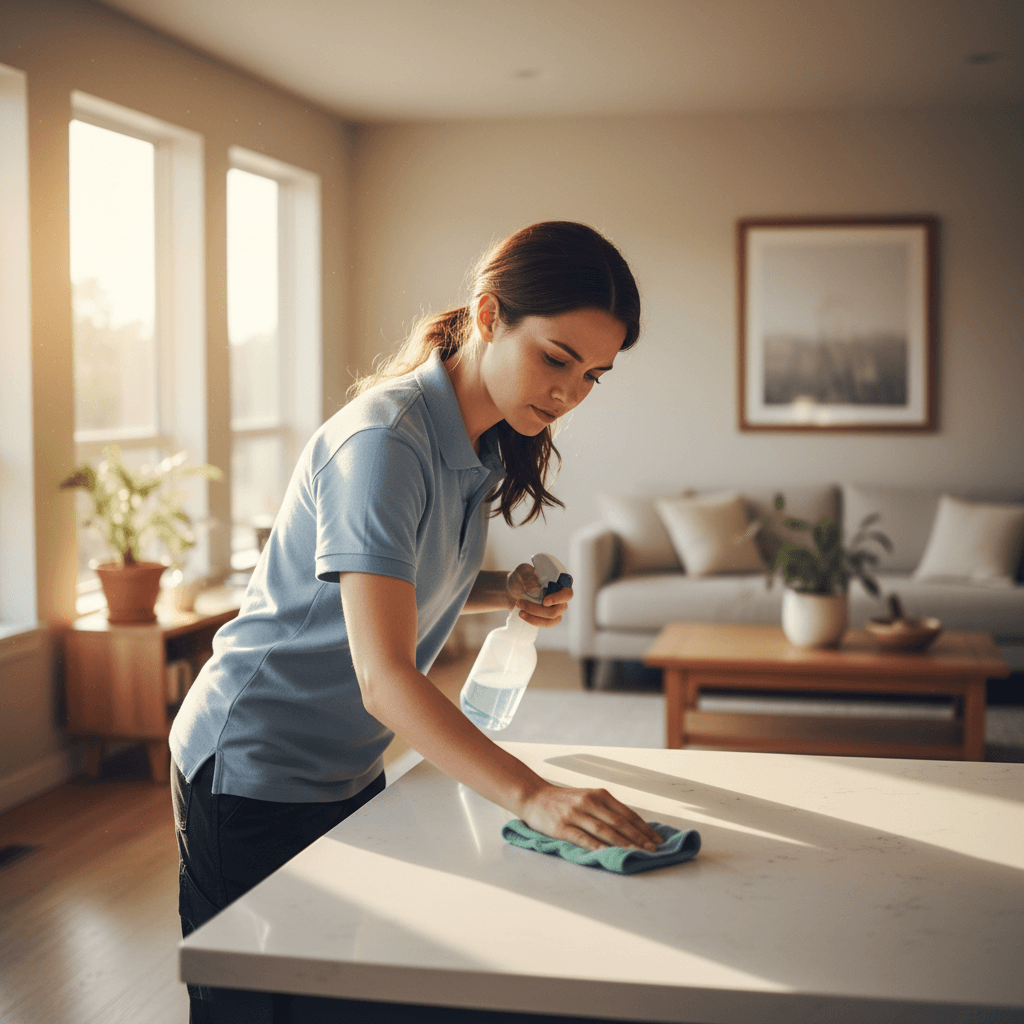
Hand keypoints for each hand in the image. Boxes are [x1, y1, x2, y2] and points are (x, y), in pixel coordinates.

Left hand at [505, 563, 572, 628]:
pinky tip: (523, 615)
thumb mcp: (522, 572)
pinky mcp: (551, 617)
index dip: (559, 598)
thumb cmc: (522, 577)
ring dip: (534, 615)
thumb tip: (536, 589)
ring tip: (519, 610)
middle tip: (520, 603)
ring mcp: (558, 607)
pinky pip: (547, 623)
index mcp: (560, 581)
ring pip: (553, 618)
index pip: (567, 592)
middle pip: (560, 608)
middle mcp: (562, 595)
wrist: (514, 589)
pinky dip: (534, 620)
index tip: (545, 601)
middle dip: (538, 609)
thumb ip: (528, 576)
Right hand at [519, 782, 663, 851]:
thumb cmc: (564, 800)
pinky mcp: (561, 826)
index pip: (626, 813)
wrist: (533, 796)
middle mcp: (588, 801)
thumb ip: (606, 809)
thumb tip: (633, 828)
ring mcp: (575, 813)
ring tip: (637, 854)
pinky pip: (582, 838)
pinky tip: (608, 854)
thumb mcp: (587, 796)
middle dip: (639, 837)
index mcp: (598, 794)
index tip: (657, 839)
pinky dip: (597, 847)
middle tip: (654, 850)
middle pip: (619, 822)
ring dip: (623, 843)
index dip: (644, 827)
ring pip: (604, 830)